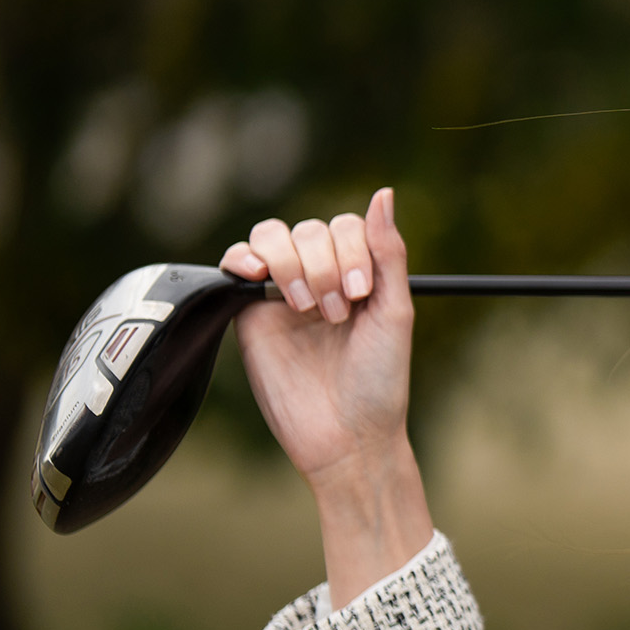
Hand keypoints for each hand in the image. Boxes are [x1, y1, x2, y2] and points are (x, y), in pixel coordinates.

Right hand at [221, 186, 429, 605]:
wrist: (346, 436)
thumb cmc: (379, 380)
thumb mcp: (395, 311)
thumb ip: (388, 253)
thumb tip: (384, 192)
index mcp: (359, 275)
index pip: (344, 226)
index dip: (351, 251)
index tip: (360, 295)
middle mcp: (320, 278)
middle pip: (307, 229)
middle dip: (324, 265)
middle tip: (336, 313)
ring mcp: (281, 293)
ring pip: (271, 237)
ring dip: (289, 262)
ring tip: (306, 307)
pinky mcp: (248, 313)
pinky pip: (234, 263)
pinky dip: (242, 257)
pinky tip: (256, 276)